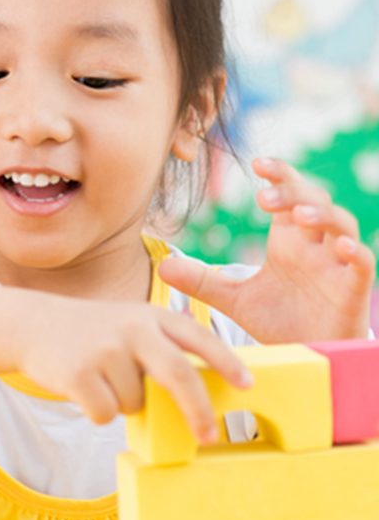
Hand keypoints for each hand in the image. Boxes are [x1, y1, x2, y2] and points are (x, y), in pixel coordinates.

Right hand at [19, 296, 252, 443]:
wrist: (30, 324)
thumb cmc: (90, 333)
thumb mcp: (128, 324)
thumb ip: (160, 349)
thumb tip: (195, 400)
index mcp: (149, 315)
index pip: (198, 337)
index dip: (226, 361)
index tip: (246, 385)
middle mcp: (131, 328)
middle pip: (178, 375)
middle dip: (198, 411)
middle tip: (209, 436)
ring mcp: (104, 350)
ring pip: (135, 404)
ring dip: (122, 404)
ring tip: (101, 380)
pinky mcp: (78, 373)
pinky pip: (105, 413)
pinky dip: (97, 410)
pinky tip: (81, 387)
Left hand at [157, 158, 374, 342]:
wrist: (307, 356)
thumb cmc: (279, 320)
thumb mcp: (234, 299)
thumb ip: (202, 281)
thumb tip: (162, 265)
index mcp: (288, 239)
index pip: (288, 194)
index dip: (280, 175)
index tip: (257, 163)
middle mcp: (314, 245)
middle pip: (314, 202)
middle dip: (294, 192)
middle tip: (265, 197)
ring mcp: (337, 266)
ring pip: (342, 226)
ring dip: (324, 215)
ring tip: (300, 215)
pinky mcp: (353, 291)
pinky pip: (363, 265)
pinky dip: (355, 253)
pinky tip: (342, 247)